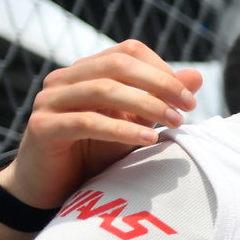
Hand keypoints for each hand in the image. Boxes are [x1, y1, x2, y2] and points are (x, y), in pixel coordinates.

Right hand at [1, 41, 200, 209]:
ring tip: (175, 122)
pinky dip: (121, 129)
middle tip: (188, 106)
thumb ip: (160, 99)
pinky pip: (86, 122)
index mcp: (86, 71)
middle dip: (159, 83)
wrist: (51, 187)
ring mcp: (49, 101)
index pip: (127, 52)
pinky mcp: (42, 127)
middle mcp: (64, 79)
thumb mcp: (134, 124)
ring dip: (146, 105)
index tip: (186, 95)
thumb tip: (197, 75)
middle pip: (117, 65)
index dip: (161, 69)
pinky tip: (147, 140)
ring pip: (103, 90)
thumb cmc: (94, 152)